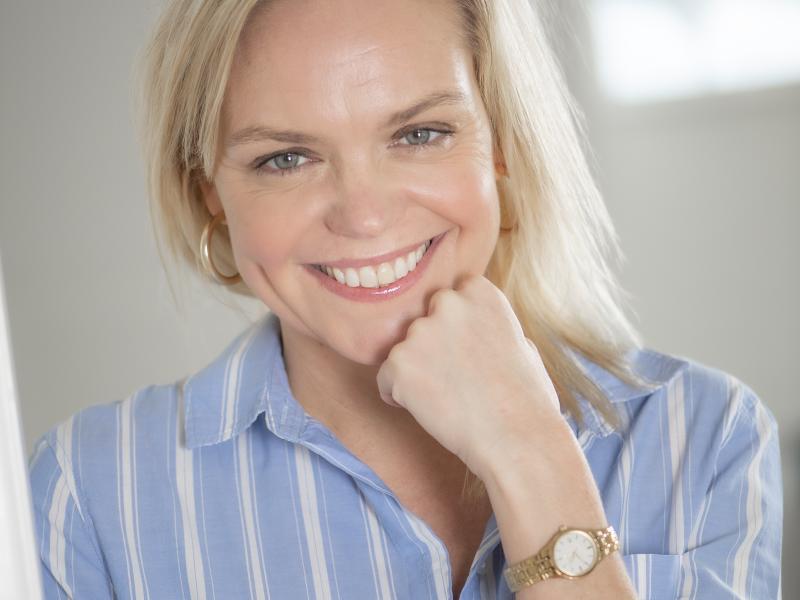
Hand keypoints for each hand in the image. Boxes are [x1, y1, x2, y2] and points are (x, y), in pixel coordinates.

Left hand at [376, 275, 563, 480]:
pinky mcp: (399, 362)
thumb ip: (492, 327)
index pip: (452, 295)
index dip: (455, 326)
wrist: (516, 438)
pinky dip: (398, 396)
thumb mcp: (522, 346)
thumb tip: (482, 329)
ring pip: (403, 349)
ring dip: (415, 370)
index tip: (467, 351)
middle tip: (451, 378)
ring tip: (445, 398)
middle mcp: (448, 303)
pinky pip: (386, 378)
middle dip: (431, 343)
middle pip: (423, 319)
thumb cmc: (527, 401)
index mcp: (481, 293)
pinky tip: (428, 410)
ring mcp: (420, 332)